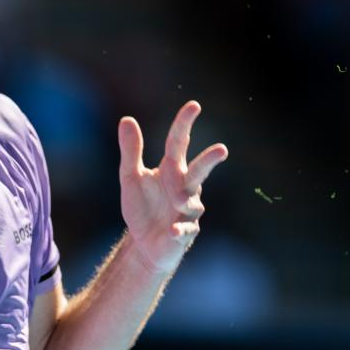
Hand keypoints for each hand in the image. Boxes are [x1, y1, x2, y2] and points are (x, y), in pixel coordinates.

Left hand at [117, 101, 227, 272]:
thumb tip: (127, 119)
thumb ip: (131, 151)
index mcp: (171, 170)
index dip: (184, 124)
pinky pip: (185, 230)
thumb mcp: (130, 177)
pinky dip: (180, 230)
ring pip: (193, 202)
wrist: (144, 244)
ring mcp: (188, 211)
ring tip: (178, 200)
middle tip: (222, 149)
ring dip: (186, 199)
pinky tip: (173, 231)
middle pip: (198, 170)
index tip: (194, 105)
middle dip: (209, 161)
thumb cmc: (141, 207)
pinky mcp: (185, 233)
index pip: (178, 143)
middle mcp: (185, 187)